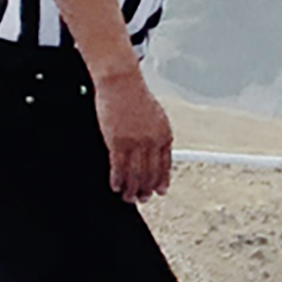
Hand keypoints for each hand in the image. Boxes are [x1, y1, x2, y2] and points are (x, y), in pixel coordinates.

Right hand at [94, 68, 175, 201]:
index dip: (162, 181)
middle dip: (146, 189)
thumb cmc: (136, 97)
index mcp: (165, 135)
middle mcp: (152, 141)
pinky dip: (117, 180)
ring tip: (128, 197)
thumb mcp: (156, 117)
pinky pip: (118, 167)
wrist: (122, 82)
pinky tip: (116, 186)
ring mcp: (135, 143)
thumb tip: (158, 152)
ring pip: (134, 174)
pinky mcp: (117, 141)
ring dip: (131, 189)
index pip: (165, 165)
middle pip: (150, 173)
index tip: (160, 191)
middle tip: (141, 199)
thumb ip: (158, 135)